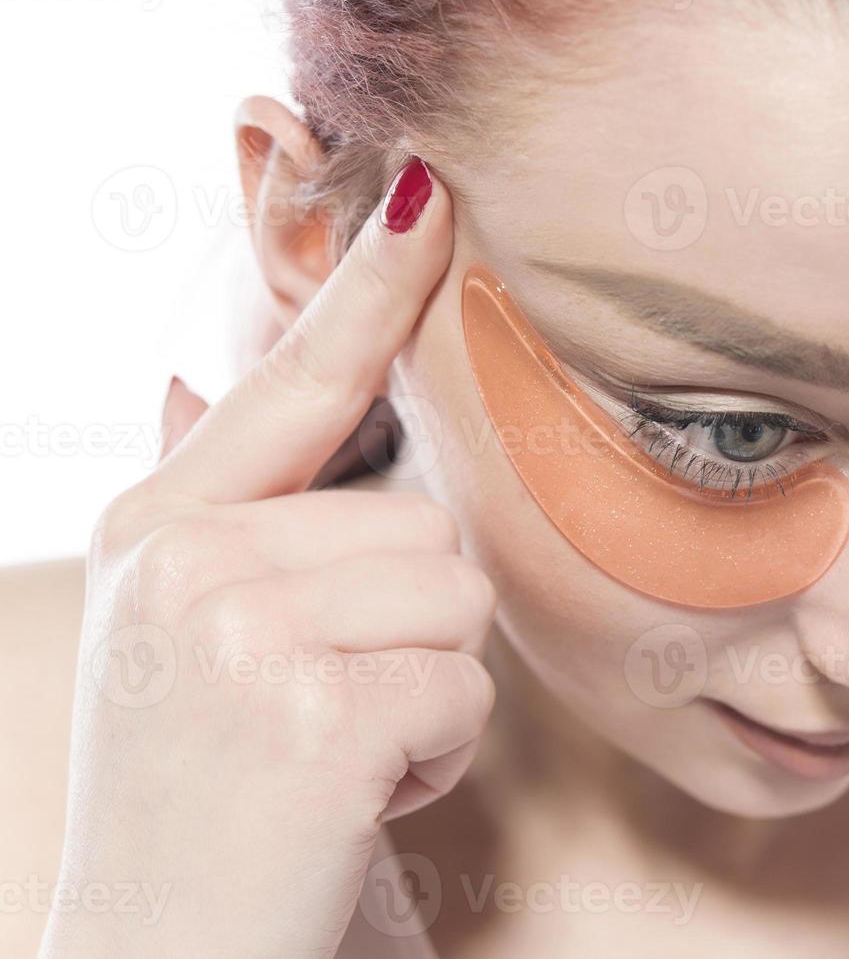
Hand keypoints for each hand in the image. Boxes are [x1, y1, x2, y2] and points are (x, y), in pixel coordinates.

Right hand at [41, 159, 495, 958]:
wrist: (155, 951)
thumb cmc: (194, 795)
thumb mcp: (172, 637)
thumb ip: (219, 515)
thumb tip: (209, 384)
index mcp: (162, 531)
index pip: (288, 380)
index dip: (365, 286)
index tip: (426, 194)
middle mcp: (191, 562)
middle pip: (423, 520)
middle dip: (412, 624)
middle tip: (327, 707)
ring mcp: (246, 631)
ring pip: (457, 596)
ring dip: (428, 688)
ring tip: (339, 749)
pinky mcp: (317, 711)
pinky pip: (462, 688)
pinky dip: (434, 756)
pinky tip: (353, 797)